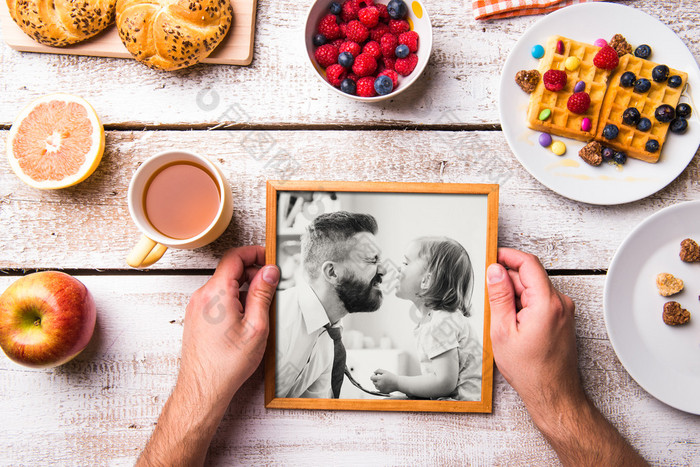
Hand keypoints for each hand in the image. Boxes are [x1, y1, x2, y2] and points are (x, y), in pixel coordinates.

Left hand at [177, 246, 279, 410]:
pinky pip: (217, 298)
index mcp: (216, 293)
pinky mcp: (196, 318)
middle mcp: (202, 296)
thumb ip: (263, 294)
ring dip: (244, 287)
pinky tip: (246, 317)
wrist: (203, 388)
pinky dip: (234, 299)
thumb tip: (270, 272)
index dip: (255, 253)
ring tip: (261, 306)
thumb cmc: (226, 364)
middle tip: (272, 284)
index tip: (269, 258)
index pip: (235, 257)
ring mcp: (196, 307)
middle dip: (252, 272)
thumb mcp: (256, 326)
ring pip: (224, 285)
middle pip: (230, 269)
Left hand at [370, 369, 397, 392]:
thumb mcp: (385, 371)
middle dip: (376, 379)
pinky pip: (379, 389)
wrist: (398, 383)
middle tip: (381, 377)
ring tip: (383, 381)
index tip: (376, 375)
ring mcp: (381, 389)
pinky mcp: (383, 392)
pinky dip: (380, 387)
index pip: (371, 378)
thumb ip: (378, 370)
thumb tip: (374, 372)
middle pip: (373, 382)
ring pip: (376, 386)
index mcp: (379, 379)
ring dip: (377, 383)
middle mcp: (379, 384)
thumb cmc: (392, 377)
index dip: (373, 376)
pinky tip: (385, 384)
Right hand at [486, 248, 581, 422]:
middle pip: (530, 276)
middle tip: (490, 300)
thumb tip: (495, 270)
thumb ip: (499, 296)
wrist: (553, 394)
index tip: (492, 257)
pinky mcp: (562, 319)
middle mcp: (561, 303)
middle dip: (508, 283)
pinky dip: (524, 306)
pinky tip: (514, 326)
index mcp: (547, 303)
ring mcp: (564, 311)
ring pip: (534, 289)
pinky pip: (540, 301)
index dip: (507, 256)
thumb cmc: (530, 370)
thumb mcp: (503, 331)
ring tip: (503, 322)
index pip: (528, 263)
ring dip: (515, 297)